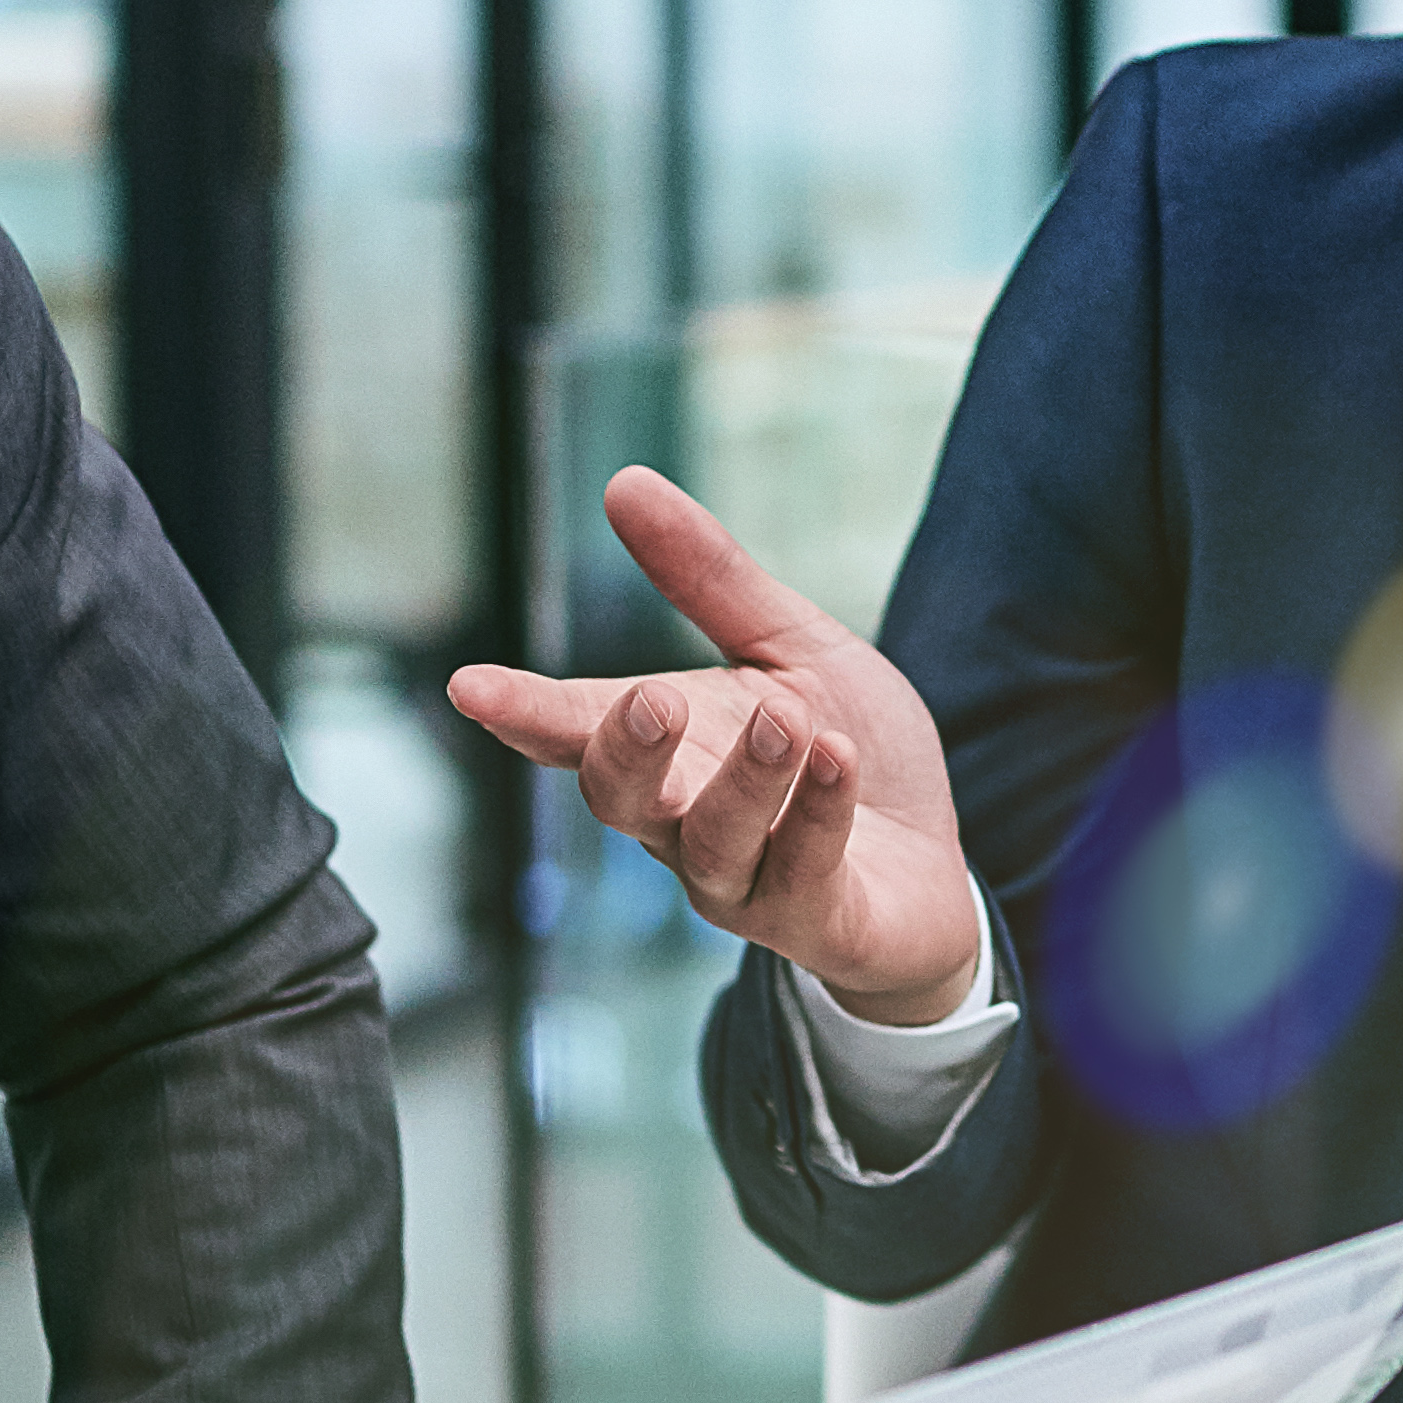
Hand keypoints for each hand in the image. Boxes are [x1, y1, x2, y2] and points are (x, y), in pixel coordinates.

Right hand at [444, 468, 979, 1027]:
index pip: (576, 729)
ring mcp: (742, 881)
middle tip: (655, 698)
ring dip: (746, 781)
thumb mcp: (787, 646)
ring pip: (712, 843)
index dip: (522, 712)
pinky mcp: (813, 921)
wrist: (932, 868)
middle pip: (619, 799)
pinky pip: (801, 873)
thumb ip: (709, 577)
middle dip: (626, 751)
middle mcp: (682, 823)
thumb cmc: (842, 751)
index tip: (470, 686)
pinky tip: (839, 762)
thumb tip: (624, 482)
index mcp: (668, 749)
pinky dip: (820, 813)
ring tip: (789, 721)